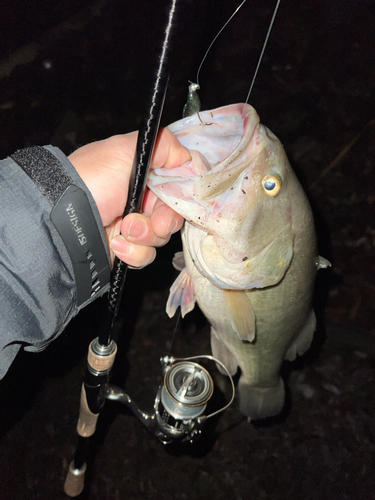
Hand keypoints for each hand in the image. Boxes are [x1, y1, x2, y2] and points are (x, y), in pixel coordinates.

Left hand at [68, 128, 190, 267]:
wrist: (63, 221)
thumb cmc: (91, 181)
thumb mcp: (124, 150)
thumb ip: (162, 146)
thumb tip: (187, 156)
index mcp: (142, 176)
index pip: (176, 187)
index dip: (182, 195)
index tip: (179, 199)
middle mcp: (140, 201)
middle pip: (173, 215)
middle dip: (165, 219)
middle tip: (156, 222)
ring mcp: (132, 226)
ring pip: (161, 238)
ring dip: (145, 235)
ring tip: (123, 228)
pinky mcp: (125, 249)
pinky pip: (145, 256)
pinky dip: (133, 252)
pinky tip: (115, 243)